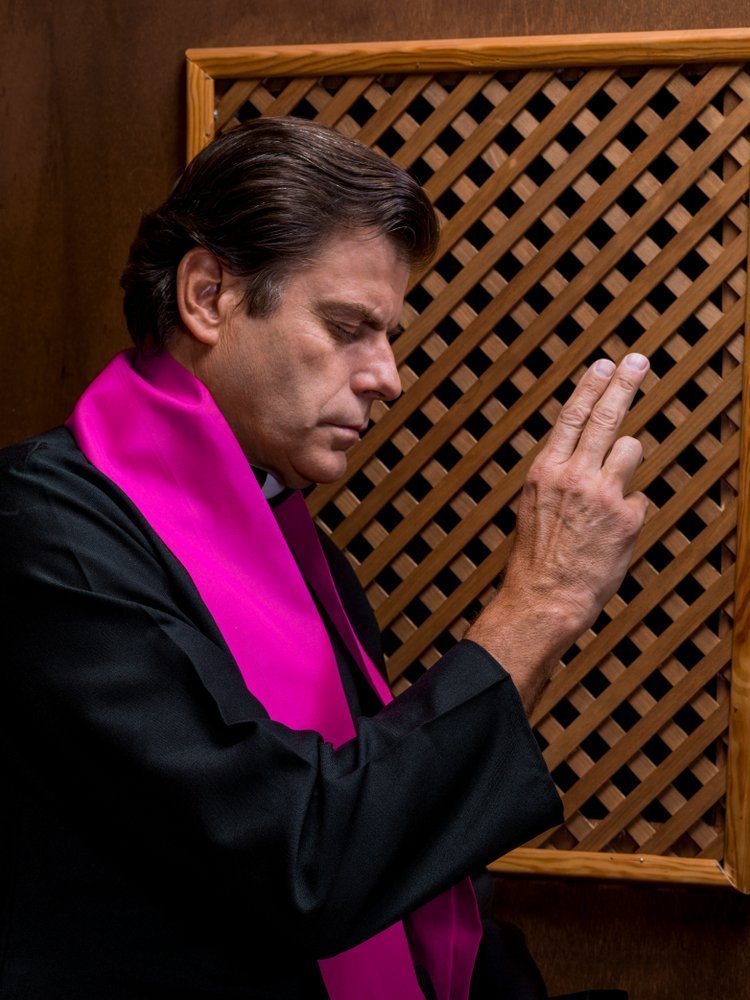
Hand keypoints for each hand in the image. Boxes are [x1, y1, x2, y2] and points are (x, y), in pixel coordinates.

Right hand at [466, 354, 648, 710]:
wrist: (545, 599)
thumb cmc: (537, 559)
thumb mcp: (534, 506)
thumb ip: (559, 476)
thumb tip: (587, 454)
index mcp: (544, 471)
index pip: (572, 416)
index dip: (590, 386)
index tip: (605, 364)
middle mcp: (573, 475)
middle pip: (607, 415)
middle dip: (625, 383)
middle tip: (639, 360)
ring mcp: (603, 493)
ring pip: (631, 449)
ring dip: (626, 465)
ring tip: (609, 494)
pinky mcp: (627, 516)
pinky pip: (639, 498)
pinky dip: (629, 512)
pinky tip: (611, 535)